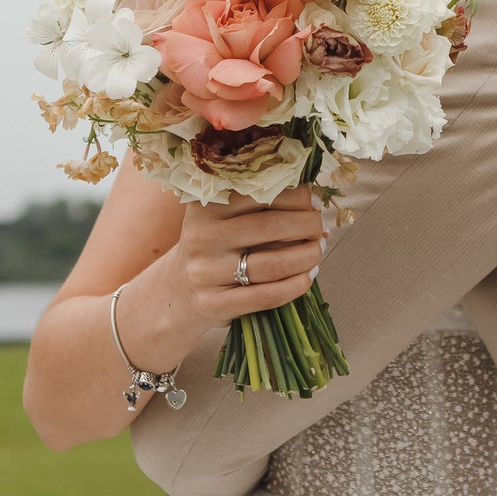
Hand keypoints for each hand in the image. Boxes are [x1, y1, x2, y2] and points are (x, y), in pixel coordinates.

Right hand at [111, 185, 327, 372]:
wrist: (178, 291)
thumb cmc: (215, 248)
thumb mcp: (223, 217)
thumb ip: (259, 204)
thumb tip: (314, 198)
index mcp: (207, 204)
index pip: (261, 192)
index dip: (297, 196)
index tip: (314, 201)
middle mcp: (203, 236)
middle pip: (270, 226)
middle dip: (307, 225)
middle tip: (319, 227)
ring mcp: (206, 272)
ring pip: (271, 264)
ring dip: (306, 257)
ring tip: (317, 251)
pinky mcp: (214, 303)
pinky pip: (266, 295)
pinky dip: (295, 287)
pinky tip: (307, 278)